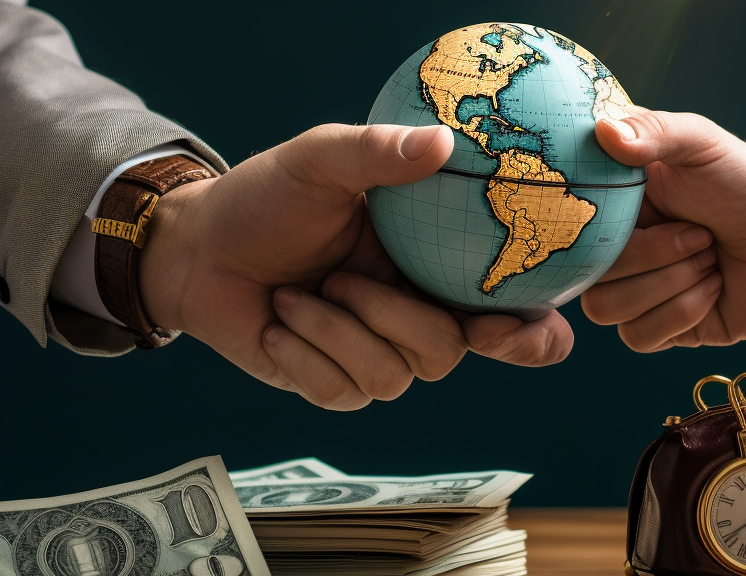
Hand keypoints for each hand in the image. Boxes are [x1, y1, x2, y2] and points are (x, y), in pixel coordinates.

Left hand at [138, 123, 572, 409]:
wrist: (198, 248)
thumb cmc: (265, 199)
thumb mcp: (319, 160)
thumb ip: (379, 152)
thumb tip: (445, 142)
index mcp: (434, 266)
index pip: (511, 314)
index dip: (531, 334)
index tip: (511, 327)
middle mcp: (415, 315)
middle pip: (447, 351)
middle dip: (393, 317)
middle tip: (343, 277)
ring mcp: (375, 354)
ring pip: (395, 376)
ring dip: (336, 329)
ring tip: (297, 293)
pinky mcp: (335, 386)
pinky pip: (343, 392)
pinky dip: (304, 353)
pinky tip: (279, 323)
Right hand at [581, 110, 745, 350]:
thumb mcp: (704, 144)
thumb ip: (654, 130)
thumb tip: (602, 130)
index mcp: (610, 203)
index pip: (566, 222)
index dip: (597, 222)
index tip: (646, 206)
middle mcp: (612, 248)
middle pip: (586, 273)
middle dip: (655, 254)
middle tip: (701, 234)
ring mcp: (631, 290)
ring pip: (606, 310)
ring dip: (670, 284)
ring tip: (708, 260)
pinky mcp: (655, 329)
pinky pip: (639, 336)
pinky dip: (683, 313)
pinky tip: (712, 288)